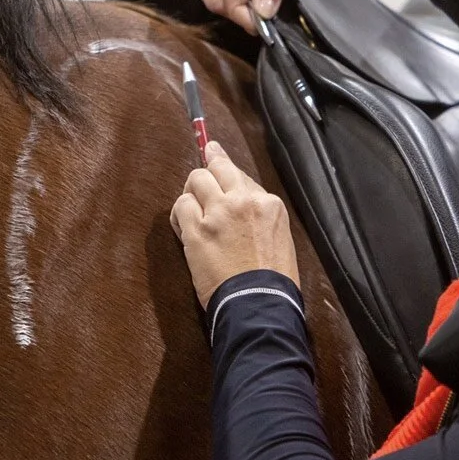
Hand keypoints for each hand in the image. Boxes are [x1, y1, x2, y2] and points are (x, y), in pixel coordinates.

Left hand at [170, 141, 300, 308]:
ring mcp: (219, 213)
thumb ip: (258, 215)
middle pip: (217, 167)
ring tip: (191, 212)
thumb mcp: (279, 237)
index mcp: (268, 203)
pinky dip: (179, 215)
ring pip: (196, 180)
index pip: (240, 175)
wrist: (259, 304)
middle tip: (198, 182)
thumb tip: (239, 203)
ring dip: (191, 193)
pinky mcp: (198, 230)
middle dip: (206, 172)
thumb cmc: (272, 280)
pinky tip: (183, 228)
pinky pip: (181, 206)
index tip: (213, 155)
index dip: (223, 168)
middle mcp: (243, 201)